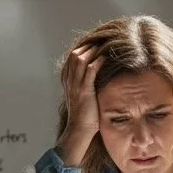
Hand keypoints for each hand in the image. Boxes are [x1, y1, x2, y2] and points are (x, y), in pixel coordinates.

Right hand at [57, 46, 102, 165]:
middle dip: (87, 46)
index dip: (81, 49)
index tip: (93, 44)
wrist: (79, 131)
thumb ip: (84, 87)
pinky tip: (105, 58)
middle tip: (99, 41)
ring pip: (80, 59)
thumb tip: (94, 79)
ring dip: (92, 50)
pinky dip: (97, 61)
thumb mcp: (81, 98)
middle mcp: (69, 81)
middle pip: (74, 55)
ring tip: (102, 45)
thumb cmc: (84, 117)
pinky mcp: (84, 91)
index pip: (71, 59)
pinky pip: (90, 70)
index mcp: (67, 82)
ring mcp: (75, 85)